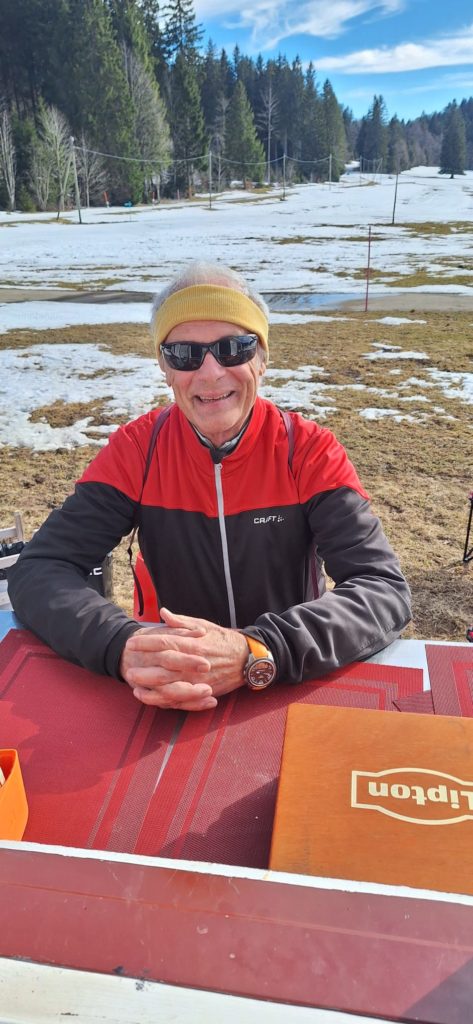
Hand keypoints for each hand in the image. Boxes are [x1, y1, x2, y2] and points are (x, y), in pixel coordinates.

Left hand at [120, 608, 247, 710]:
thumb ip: (180, 621)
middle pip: (163, 668)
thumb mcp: (202, 625)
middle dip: (144, 670)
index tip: (130, 644)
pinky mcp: (202, 692)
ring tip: (135, 689)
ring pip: (170, 688)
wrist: (246, 658)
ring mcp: (198, 680)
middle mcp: (193, 662)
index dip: (145, 643)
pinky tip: (153, 700)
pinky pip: (181, 701)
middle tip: (127, 670)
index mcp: (192, 643)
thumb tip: (162, 612)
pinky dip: (165, 702)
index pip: (164, 642)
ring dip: (151, 690)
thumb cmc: (222, 640)